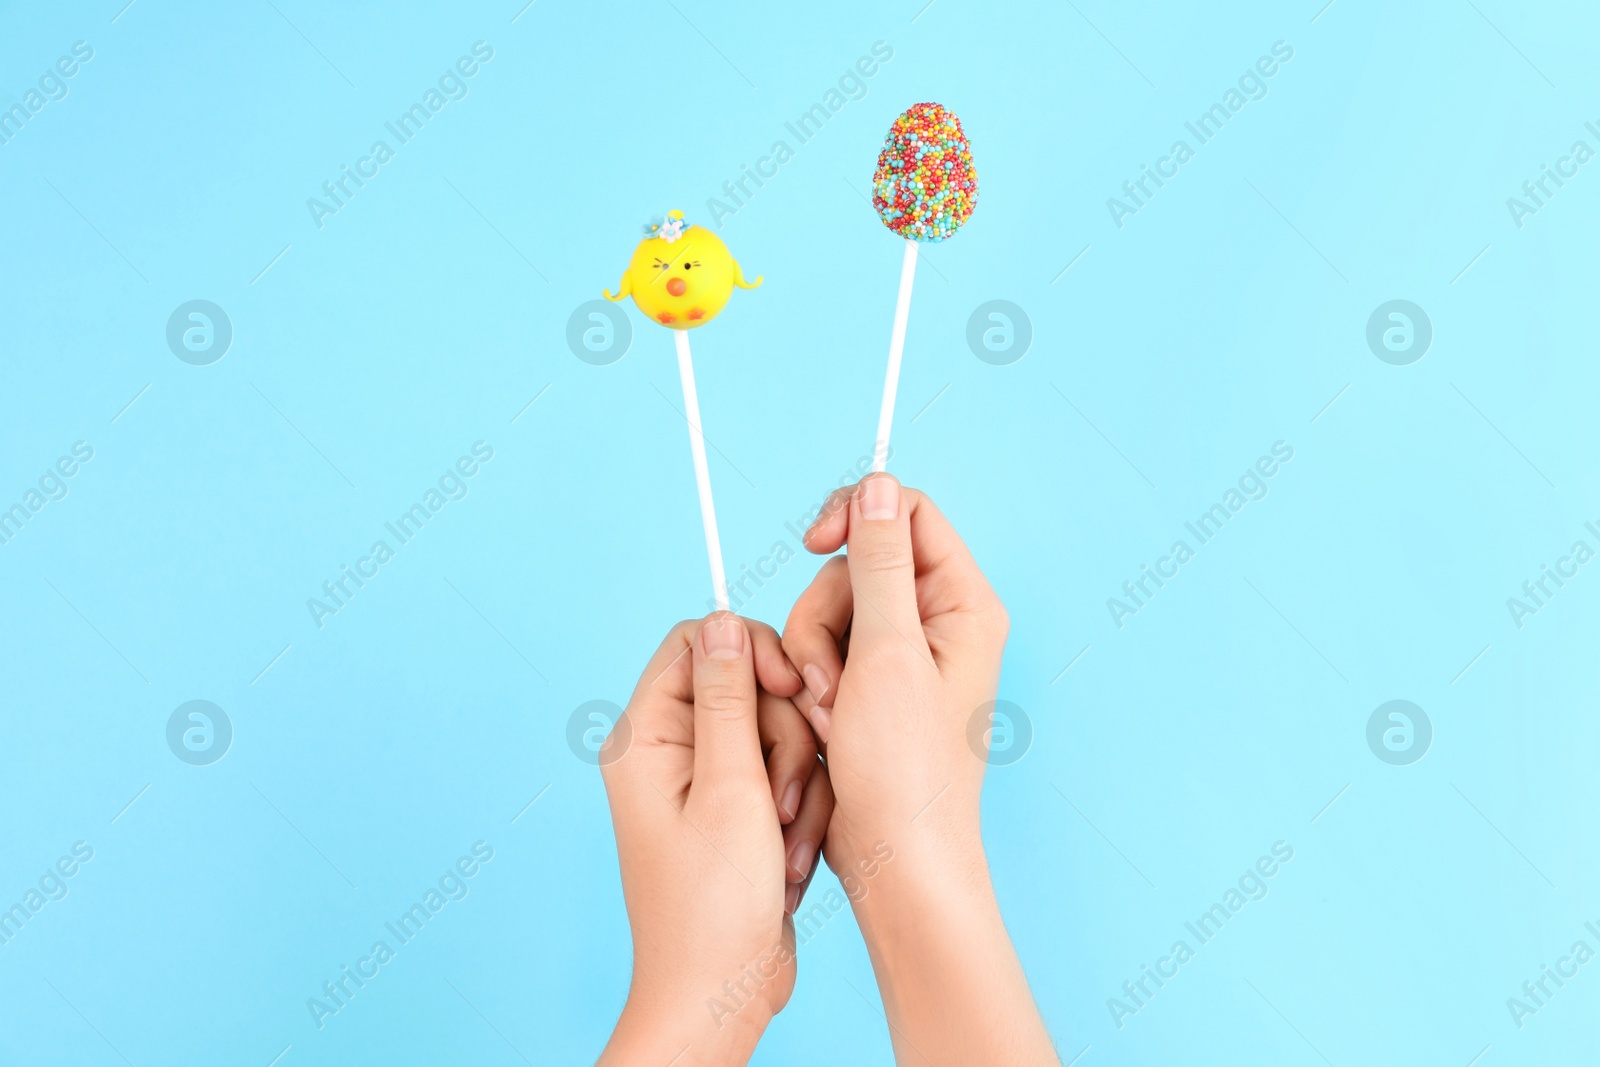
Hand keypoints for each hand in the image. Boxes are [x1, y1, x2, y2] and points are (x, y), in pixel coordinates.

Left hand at [598, 614, 833, 1066]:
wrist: (721, 992)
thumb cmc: (714, 905)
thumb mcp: (730, 789)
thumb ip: (727, 698)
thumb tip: (722, 621)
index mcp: (647, 738)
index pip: (697, 642)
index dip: (751, 651)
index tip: (790, 686)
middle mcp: (669, 752)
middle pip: (746, 685)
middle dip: (781, 735)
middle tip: (777, 796)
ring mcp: (705, 782)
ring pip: (775, 731)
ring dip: (794, 781)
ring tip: (783, 839)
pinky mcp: (737, 809)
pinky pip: (783, 774)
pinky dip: (798, 809)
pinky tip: (790, 856)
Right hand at [783, 475, 1056, 1065]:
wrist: (896, 860)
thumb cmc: (905, 772)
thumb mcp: (886, 656)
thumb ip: (877, 564)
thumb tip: (878, 484)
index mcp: (963, 604)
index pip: (906, 513)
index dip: (853, 516)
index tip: (811, 543)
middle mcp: (938, 623)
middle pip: (853, 564)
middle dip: (823, 616)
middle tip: (831, 680)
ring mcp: (903, 657)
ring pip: (827, 609)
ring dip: (811, 657)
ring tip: (830, 714)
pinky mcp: (872, 687)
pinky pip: (821, 652)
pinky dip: (810, 683)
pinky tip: (824, 726)